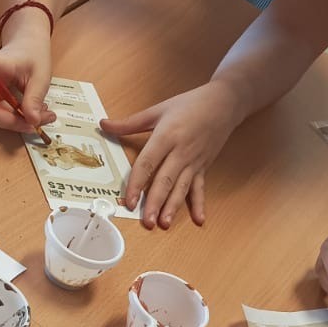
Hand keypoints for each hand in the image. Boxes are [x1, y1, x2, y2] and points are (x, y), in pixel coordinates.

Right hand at [0, 25, 54, 134]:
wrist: (30, 48)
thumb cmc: (33, 55)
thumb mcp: (40, 75)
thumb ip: (34, 97)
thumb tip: (32, 121)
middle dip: (10, 120)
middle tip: (34, 122)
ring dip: (16, 122)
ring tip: (42, 116)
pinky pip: (1, 116)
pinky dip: (18, 120)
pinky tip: (34, 115)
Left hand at [100, 81, 237, 228]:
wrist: (223, 102)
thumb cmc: (189, 104)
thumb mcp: (157, 110)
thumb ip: (129, 123)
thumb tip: (103, 125)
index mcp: (166, 136)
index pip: (148, 163)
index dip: (137, 183)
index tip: (129, 201)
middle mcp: (181, 151)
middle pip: (165, 180)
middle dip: (155, 202)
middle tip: (147, 222)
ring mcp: (194, 161)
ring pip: (182, 187)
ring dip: (173, 207)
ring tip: (164, 224)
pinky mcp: (204, 166)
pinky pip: (200, 187)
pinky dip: (200, 204)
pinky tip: (199, 219)